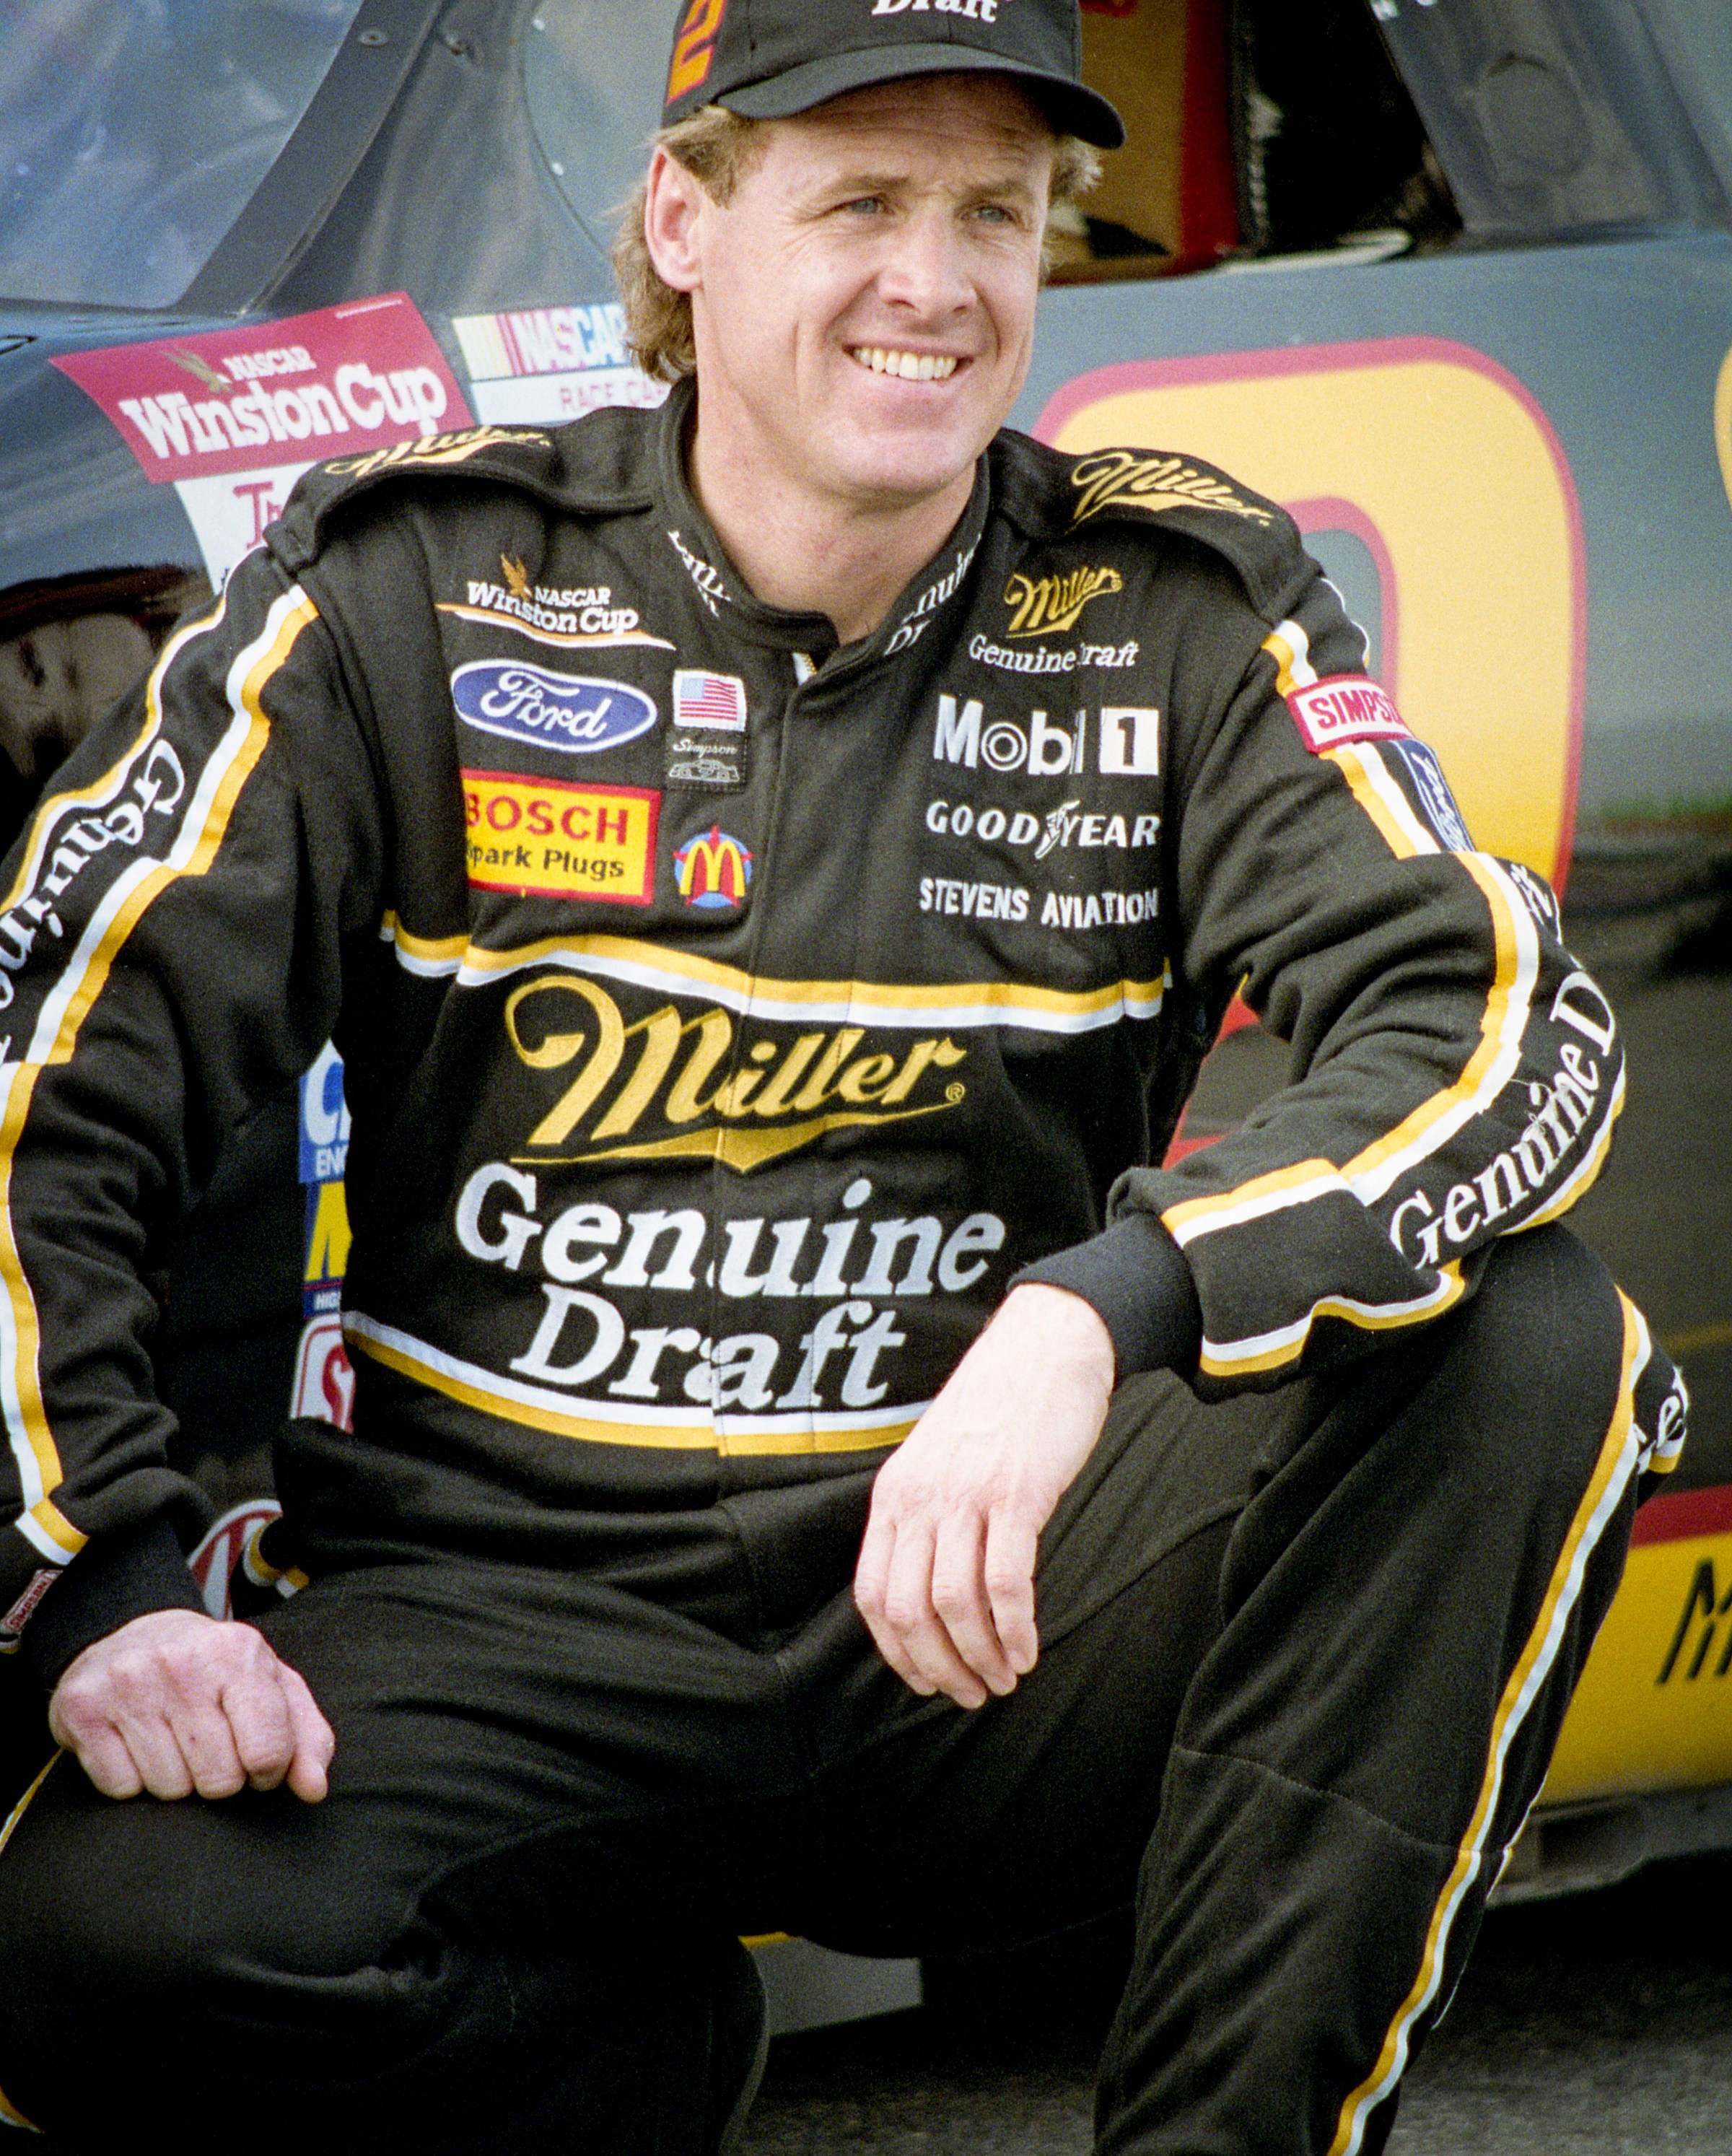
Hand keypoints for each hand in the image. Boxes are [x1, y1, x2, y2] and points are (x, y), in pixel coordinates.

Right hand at [48, 1608, 334, 1801]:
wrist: (137, 1633)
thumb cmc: (216, 1671)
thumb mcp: (273, 1688)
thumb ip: (305, 1738)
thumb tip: (313, 1790)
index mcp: (237, 1653)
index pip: (268, 1753)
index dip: (266, 1773)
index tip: (255, 1760)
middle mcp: (181, 1662)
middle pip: (218, 1780)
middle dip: (220, 1777)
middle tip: (208, 1745)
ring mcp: (128, 1682)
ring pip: (169, 1789)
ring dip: (176, 1780)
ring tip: (172, 1740)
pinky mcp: (82, 1707)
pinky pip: (121, 1789)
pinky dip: (132, 1780)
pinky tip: (135, 1744)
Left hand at [853, 1283, 1114, 1709]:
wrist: (1045, 1346)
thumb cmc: (997, 1409)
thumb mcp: (937, 1461)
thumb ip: (926, 1517)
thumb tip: (930, 1593)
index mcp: (894, 1495)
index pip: (872, 1595)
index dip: (897, 1653)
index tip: (928, 1682)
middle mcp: (919, 1498)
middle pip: (909, 1611)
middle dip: (940, 1668)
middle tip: (973, 1694)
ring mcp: (966, 1495)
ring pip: (955, 1604)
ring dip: (980, 1657)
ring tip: (1005, 1678)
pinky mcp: (1016, 1494)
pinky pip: (1007, 1581)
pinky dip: (1015, 1628)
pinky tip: (1029, 1649)